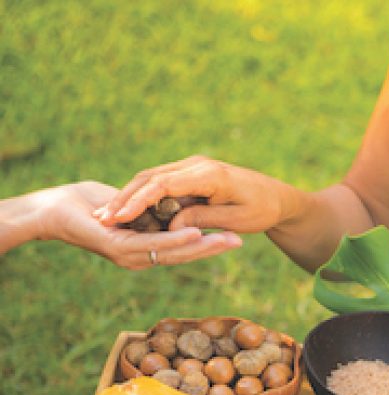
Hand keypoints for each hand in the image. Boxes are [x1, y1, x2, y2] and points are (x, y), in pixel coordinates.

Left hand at [35, 181, 240, 268]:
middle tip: (242, 241)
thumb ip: (151, 209)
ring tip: (228, 240)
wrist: (54, 209)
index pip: (184, 248)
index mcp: (146, 249)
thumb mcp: (131, 203)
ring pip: (174, 252)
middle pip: (186, 254)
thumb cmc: (89, 203)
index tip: (235, 235)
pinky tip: (196, 235)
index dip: (210, 244)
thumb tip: (171, 205)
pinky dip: (177, 240)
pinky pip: (154, 245)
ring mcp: (131, 256)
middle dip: (215, 248)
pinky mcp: (119, 248)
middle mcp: (142, 258)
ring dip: (203, 247)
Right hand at [97, 156, 299, 234]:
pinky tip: (125, 211)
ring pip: (151, 179)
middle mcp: (197, 166)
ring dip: (129, 197)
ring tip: (106, 216)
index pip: (163, 185)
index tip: (117, 216)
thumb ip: (203, 219)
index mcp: (209, 175)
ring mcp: (192, 168)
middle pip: (150, 179)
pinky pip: (160, 183)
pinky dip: (142, 196)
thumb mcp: (236, 219)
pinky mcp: (189, 174)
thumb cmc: (263, 210)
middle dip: (125, 198)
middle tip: (101, 219)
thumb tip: (173, 225)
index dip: (137, 200)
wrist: (278, 196)